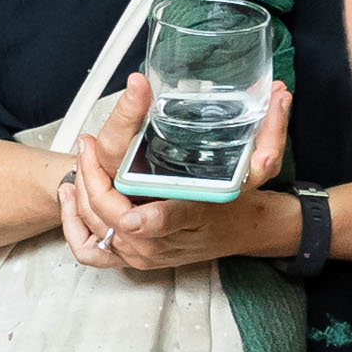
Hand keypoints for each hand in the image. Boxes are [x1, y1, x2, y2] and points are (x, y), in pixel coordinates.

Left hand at [57, 77, 292, 273]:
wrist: (240, 233)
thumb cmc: (239, 202)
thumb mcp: (257, 169)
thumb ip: (271, 135)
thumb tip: (282, 94)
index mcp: (188, 219)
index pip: (158, 223)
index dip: (144, 218)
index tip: (131, 209)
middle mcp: (161, 243)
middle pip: (112, 219)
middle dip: (93, 179)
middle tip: (90, 143)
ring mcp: (143, 254)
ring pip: (96, 230)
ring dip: (81, 195)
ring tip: (80, 158)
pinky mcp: (131, 258)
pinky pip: (90, 252)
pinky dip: (74, 228)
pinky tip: (70, 197)